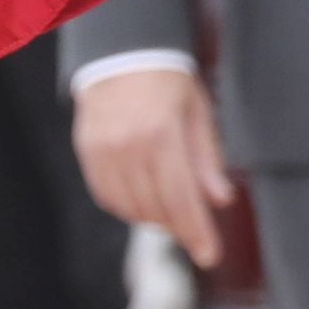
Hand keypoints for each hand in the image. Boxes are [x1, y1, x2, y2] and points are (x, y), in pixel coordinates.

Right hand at [69, 63, 234, 269]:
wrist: (122, 53)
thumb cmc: (169, 83)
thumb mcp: (199, 113)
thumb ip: (208, 160)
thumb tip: (221, 201)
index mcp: (162, 134)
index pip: (182, 198)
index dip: (197, 232)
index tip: (210, 255)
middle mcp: (129, 145)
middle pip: (157, 209)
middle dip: (180, 226)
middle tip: (196, 230)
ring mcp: (104, 150)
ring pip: (131, 208)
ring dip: (155, 218)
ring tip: (172, 210)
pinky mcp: (87, 152)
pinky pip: (108, 197)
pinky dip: (129, 207)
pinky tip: (145, 201)